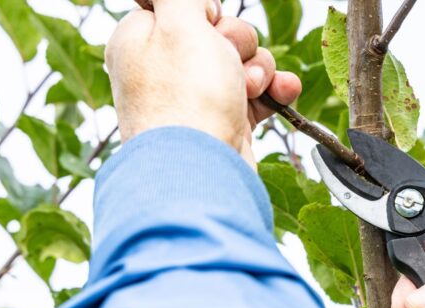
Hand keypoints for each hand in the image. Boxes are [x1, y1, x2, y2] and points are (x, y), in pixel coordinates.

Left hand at [105, 0, 300, 164]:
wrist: (202, 172)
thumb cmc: (185, 100)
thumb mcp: (180, 22)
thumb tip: (194, 1)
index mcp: (141, 42)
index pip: (180, 9)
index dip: (205, 13)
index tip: (209, 22)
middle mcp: (167, 71)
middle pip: (217, 34)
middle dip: (237, 42)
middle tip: (230, 59)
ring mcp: (198, 100)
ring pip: (242, 63)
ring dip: (259, 68)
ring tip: (252, 87)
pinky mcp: (225, 124)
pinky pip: (257, 95)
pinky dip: (273, 92)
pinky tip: (282, 92)